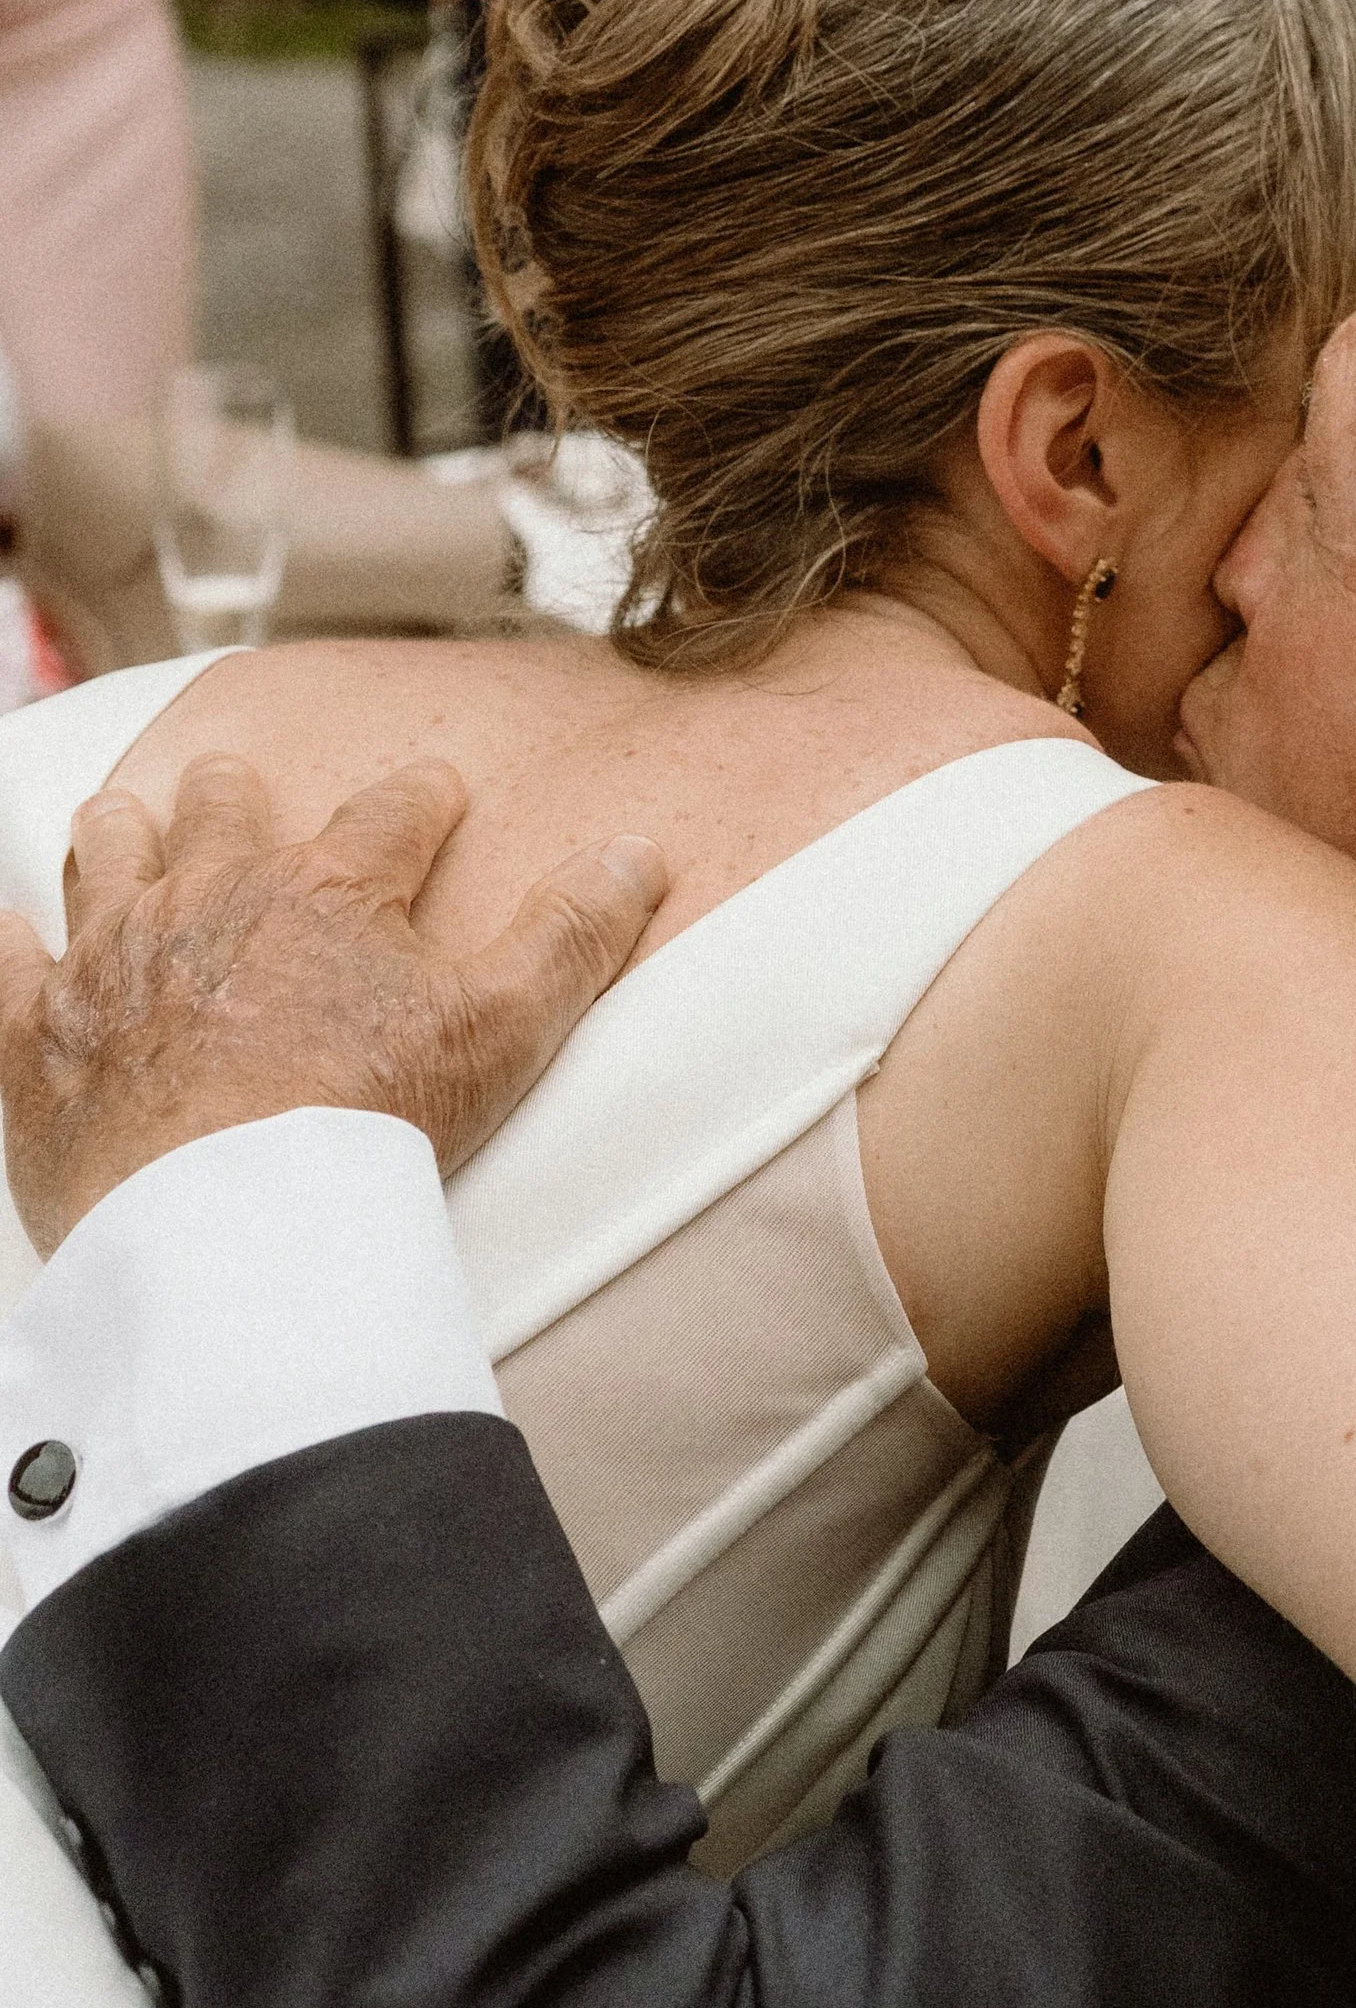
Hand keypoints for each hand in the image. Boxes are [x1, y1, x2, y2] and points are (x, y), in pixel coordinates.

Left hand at [0, 754, 666, 1257]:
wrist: (229, 1223)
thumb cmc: (369, 1124)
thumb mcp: (506, 1027)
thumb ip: (574, 932)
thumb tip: (640, 851)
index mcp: (334, 889)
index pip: (392, 812)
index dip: (420, 799)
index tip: (432, 791)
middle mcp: (216, 895)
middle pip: (226, 811)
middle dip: (240, 794)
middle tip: (239, 784)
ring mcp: (118, 955)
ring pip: (109, 854)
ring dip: (121, 833)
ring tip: (124, 816)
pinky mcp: (38, 1030)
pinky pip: (8, 962)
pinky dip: (11, 943)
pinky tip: (12, 930)